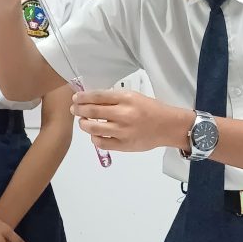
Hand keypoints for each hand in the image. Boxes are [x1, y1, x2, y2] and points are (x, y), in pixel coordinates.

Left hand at [72, 89, 192, 152]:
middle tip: (74, 109)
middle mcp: (123, 114)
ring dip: (83, 124)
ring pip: (93, 128)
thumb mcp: (134, 97)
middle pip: (92, 111)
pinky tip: (95, 134)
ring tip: (83, 122)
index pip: (98, 96)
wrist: (168, 126)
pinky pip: (102, 143)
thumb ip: (115, 98)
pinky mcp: (124, 145)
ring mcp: (123, 131)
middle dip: (79, 110)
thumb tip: (92, 100)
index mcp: (126, 98)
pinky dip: (94, 138)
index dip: (83, 97)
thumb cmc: (151, 109)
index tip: (76, 98)